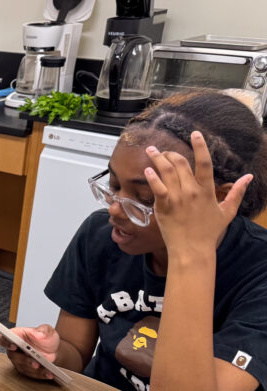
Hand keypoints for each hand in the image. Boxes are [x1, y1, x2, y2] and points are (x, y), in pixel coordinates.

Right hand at [0, 324, 59, 380]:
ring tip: (47, 370)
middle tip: (35, 362)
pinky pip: (31, 374)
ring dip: (34, 369)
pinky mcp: (25, 369)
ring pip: (23, 366)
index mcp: (15, 336)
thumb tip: (37, 334)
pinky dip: (41, 374)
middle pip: (13, 355)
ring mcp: (19, 361)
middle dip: (24, 360)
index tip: (14, 346)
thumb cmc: (46, 338)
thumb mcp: (47, 331)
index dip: (5, 342)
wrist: (54, 349)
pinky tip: (49, 374)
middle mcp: (14, 349)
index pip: (2, 338)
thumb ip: (43, 330)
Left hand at [144, 132, 252, 256]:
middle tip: (163, 150)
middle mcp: (191, 191)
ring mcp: (177, 198)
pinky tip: (148, 169)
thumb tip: (249, 177)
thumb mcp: (228, 211)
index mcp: (207, 190)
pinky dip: (152, 177)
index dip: (200, 146)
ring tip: (151, 150)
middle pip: (180, 163)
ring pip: (166, 171)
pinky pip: (157, 188)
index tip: (195, 133)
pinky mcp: (163, 206)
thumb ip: (237, 192)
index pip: (204, 162)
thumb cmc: (209, 232)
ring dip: (158, 158)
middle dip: (170, 153)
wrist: (192, 250)